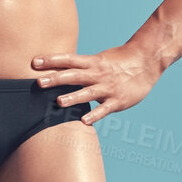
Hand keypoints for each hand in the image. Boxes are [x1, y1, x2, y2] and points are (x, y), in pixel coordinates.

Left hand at [31, 44, 159, 123]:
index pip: (68, 60)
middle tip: (39, 82)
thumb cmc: (120, 61)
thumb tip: (59, 71)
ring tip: (58, 102)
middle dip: (56, 78)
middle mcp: (98, 74)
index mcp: (92, 62)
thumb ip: (80, 67)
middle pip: (74, 75)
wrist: (148, 61)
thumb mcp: (99, 60)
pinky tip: (83, 121)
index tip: (34, 62)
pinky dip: (95, 115)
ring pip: (88, 92)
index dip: (51, 60)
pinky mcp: (118, 100)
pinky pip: (105, 109)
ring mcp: (108, 87)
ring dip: (73, 97)